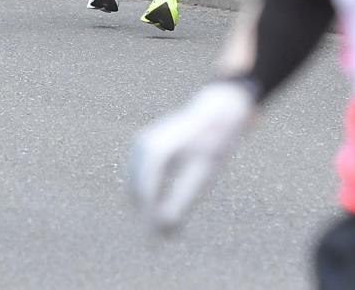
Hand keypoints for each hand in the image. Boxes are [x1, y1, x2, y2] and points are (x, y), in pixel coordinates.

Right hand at [128, 81, 255, 231]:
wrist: (218, 109)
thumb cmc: (214, 140)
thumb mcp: (204, 170)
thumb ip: (183, 198)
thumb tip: (166, 228)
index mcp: (158, 150)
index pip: (147, 194)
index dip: (148, 221)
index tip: (153, 244)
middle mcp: (144, 145)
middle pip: (139, 191)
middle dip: (146, 216)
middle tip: (156, 243)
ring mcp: (141, 144)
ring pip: (136, 186)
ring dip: (144, 207)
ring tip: (160, 231)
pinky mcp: (144, 147)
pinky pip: (139, 178)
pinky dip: (146, 194)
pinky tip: (156, 210)